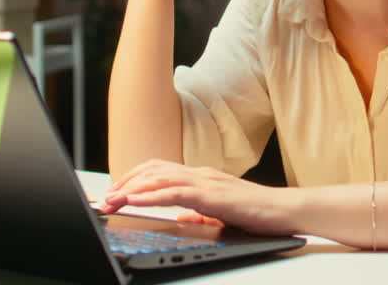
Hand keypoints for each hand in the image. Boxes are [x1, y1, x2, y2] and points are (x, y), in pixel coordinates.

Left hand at [99, 159, 298, 236]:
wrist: (282, 211)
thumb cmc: (256, 211)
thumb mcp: (220, 212)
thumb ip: (199, 212)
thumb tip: (182, 216)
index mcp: (200, 177)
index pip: (159, 170)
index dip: (134, 178)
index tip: (116, 191)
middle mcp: (199, 174)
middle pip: (152, 171)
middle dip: (125, 182)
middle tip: (105, 196)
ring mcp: (205, 182)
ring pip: (159, 178)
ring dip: (132, 189)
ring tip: (112, 198)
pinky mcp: (211, 195)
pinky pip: (175, 193)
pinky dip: (151, 196)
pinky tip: (135, 201)